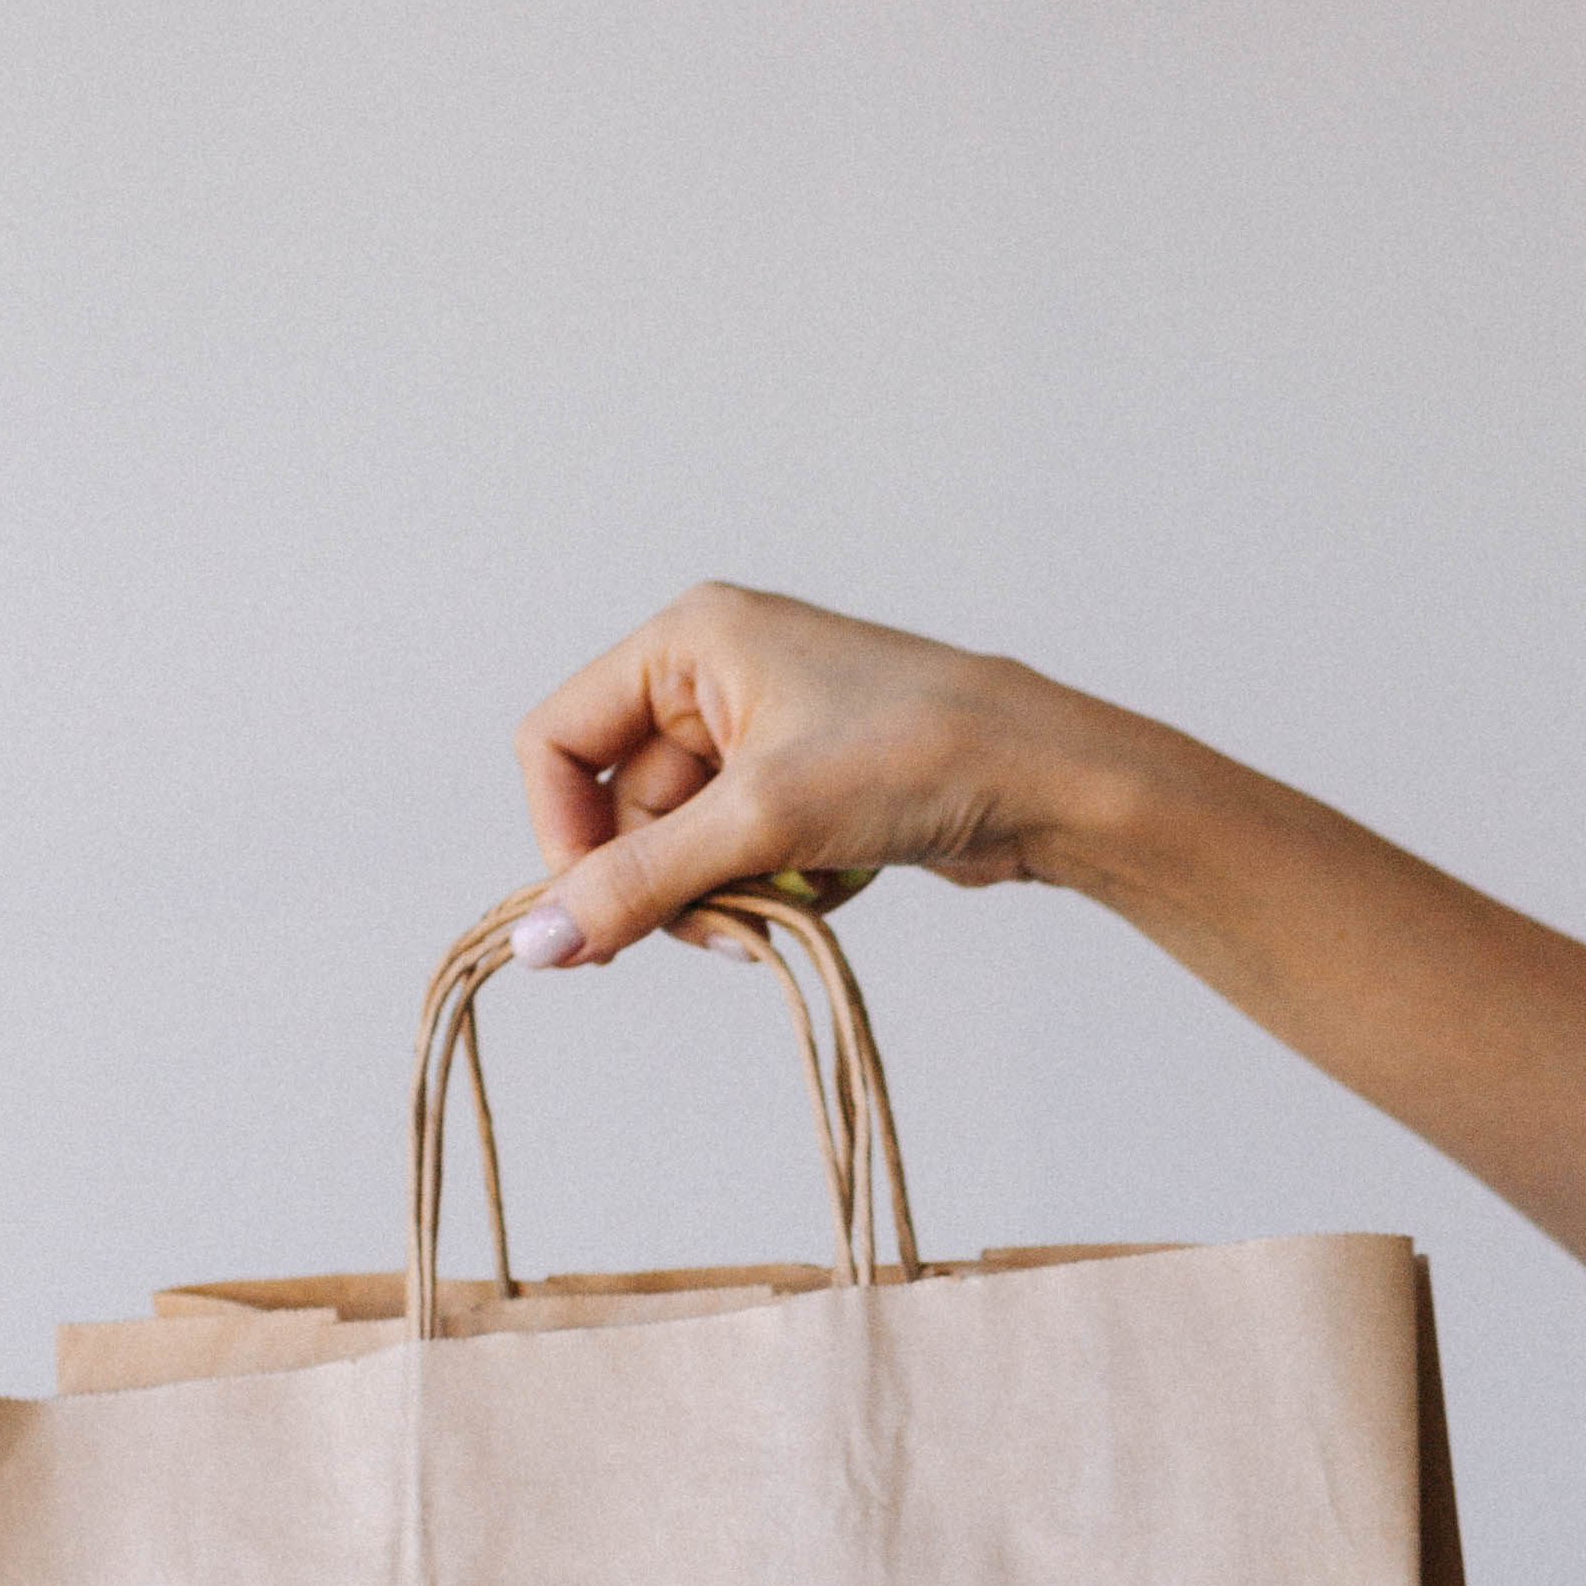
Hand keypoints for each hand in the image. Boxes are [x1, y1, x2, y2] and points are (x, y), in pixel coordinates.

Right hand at [509, 584, 1128, 964]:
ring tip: (781, 914)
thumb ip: (638, 882)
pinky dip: (768, 892)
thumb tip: (537, 943)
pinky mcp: (803, 788)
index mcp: (688, 641)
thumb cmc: (916, 755)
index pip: (559, 741)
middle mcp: (714, 675)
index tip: (594, 915)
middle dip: (664, 882)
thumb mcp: (759, 821)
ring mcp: (761, 735)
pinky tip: (828, 888)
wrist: (1048, 781)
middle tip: (721, 929)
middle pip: (620, 809)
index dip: (563, 835)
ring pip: (680, 847)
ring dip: (718, 899)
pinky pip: (738, 859)